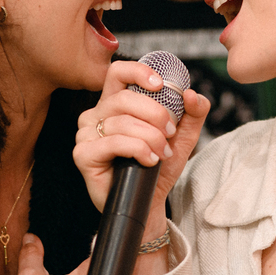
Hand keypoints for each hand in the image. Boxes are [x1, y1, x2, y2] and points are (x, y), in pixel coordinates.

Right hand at [73, 59, 209, 214]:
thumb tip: (192, 94)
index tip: (160, 85)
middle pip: (124, 98)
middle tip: (169, 134)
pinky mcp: (83, 154)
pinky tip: (148, 161)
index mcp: (115, 104)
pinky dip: (138, 150)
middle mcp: (96, 115)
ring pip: (122, 122)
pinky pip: (113, 142)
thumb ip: (192, 114)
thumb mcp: (182, 138)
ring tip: (161, 154)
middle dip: (155, 115)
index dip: (138, 72)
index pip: (118, 73)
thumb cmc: (158, 167)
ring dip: (150, 138)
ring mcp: (85, 134)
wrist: (148, 201)